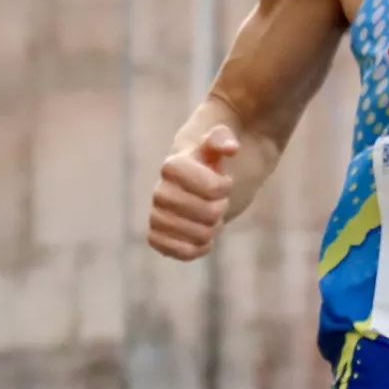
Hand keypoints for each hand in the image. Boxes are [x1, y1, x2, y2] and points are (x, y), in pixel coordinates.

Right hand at [148, 126, 238, 259]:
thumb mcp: (221, 142)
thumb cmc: (214, 159)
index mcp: (173, 166)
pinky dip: (192, 249)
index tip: (226, 180)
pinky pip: (169, 250)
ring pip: (189, 235)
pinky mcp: (159, 235)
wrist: (203, 179)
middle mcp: (161, 191)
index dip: (223, 188)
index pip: (209, 188)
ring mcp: (158, 214)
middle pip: (203, 213)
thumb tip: (230, 147)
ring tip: (210, 219)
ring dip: (209, 230)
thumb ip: (222, 138)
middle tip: (218, 201)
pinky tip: (203, 239)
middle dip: (218, 209)